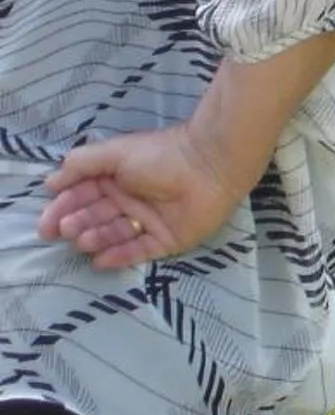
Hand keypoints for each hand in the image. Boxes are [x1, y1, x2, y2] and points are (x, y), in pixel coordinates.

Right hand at [40, 127, 246, 271]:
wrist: (209, 165)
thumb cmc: (160, 155)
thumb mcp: (113, 153)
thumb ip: (80, 164)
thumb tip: (49, 183)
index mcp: (115, 180)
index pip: (81, 197)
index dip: (61, 211)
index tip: (46, 225)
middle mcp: (129, 201)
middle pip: (95, 218)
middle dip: (77, 225)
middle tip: (68, 230)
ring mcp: (148, 222)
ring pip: (114, 235)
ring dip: (95, 239)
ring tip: (84, 239)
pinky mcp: (167, 240)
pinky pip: (139, 252)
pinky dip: (119, 257)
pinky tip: (100, 261)